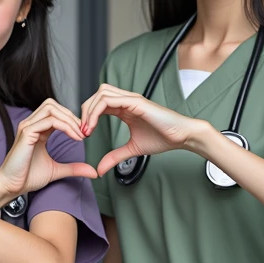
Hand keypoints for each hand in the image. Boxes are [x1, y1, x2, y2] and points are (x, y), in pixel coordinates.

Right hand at [0, 99, 96, 200]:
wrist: (11, 186)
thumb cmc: (27, 177)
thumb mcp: (56, 170)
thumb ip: (74, 168)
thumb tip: (93, 171)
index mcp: (36, 130)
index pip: (55, 113)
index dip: (71, 120)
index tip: (83, 134)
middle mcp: (31, 124)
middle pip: (53, 105)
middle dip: (71, 115)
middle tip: (83, 131)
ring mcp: (27, 127)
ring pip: (51, 108)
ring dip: (69, 119)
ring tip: (80, 134)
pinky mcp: (27, 133)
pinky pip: (49, 121)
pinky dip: (65, 126)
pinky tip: (74, 137)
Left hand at [80, 84, 205, 174]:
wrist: (182, 136)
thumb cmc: (162, 138)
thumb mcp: (132, 149)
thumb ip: (114, 156)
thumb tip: (99, 170)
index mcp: (124, 108)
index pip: (98, 104)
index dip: (87, 117)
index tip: (83, 135)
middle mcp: (126, 100)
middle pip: (96, 95)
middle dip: (84, 111)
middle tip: (81, 131)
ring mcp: (131, 99)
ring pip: (101, 93)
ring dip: (89, 110)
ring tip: (86, 129)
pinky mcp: (135, 102)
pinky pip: (109, 100)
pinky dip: (96, 111)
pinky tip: (93, 126)